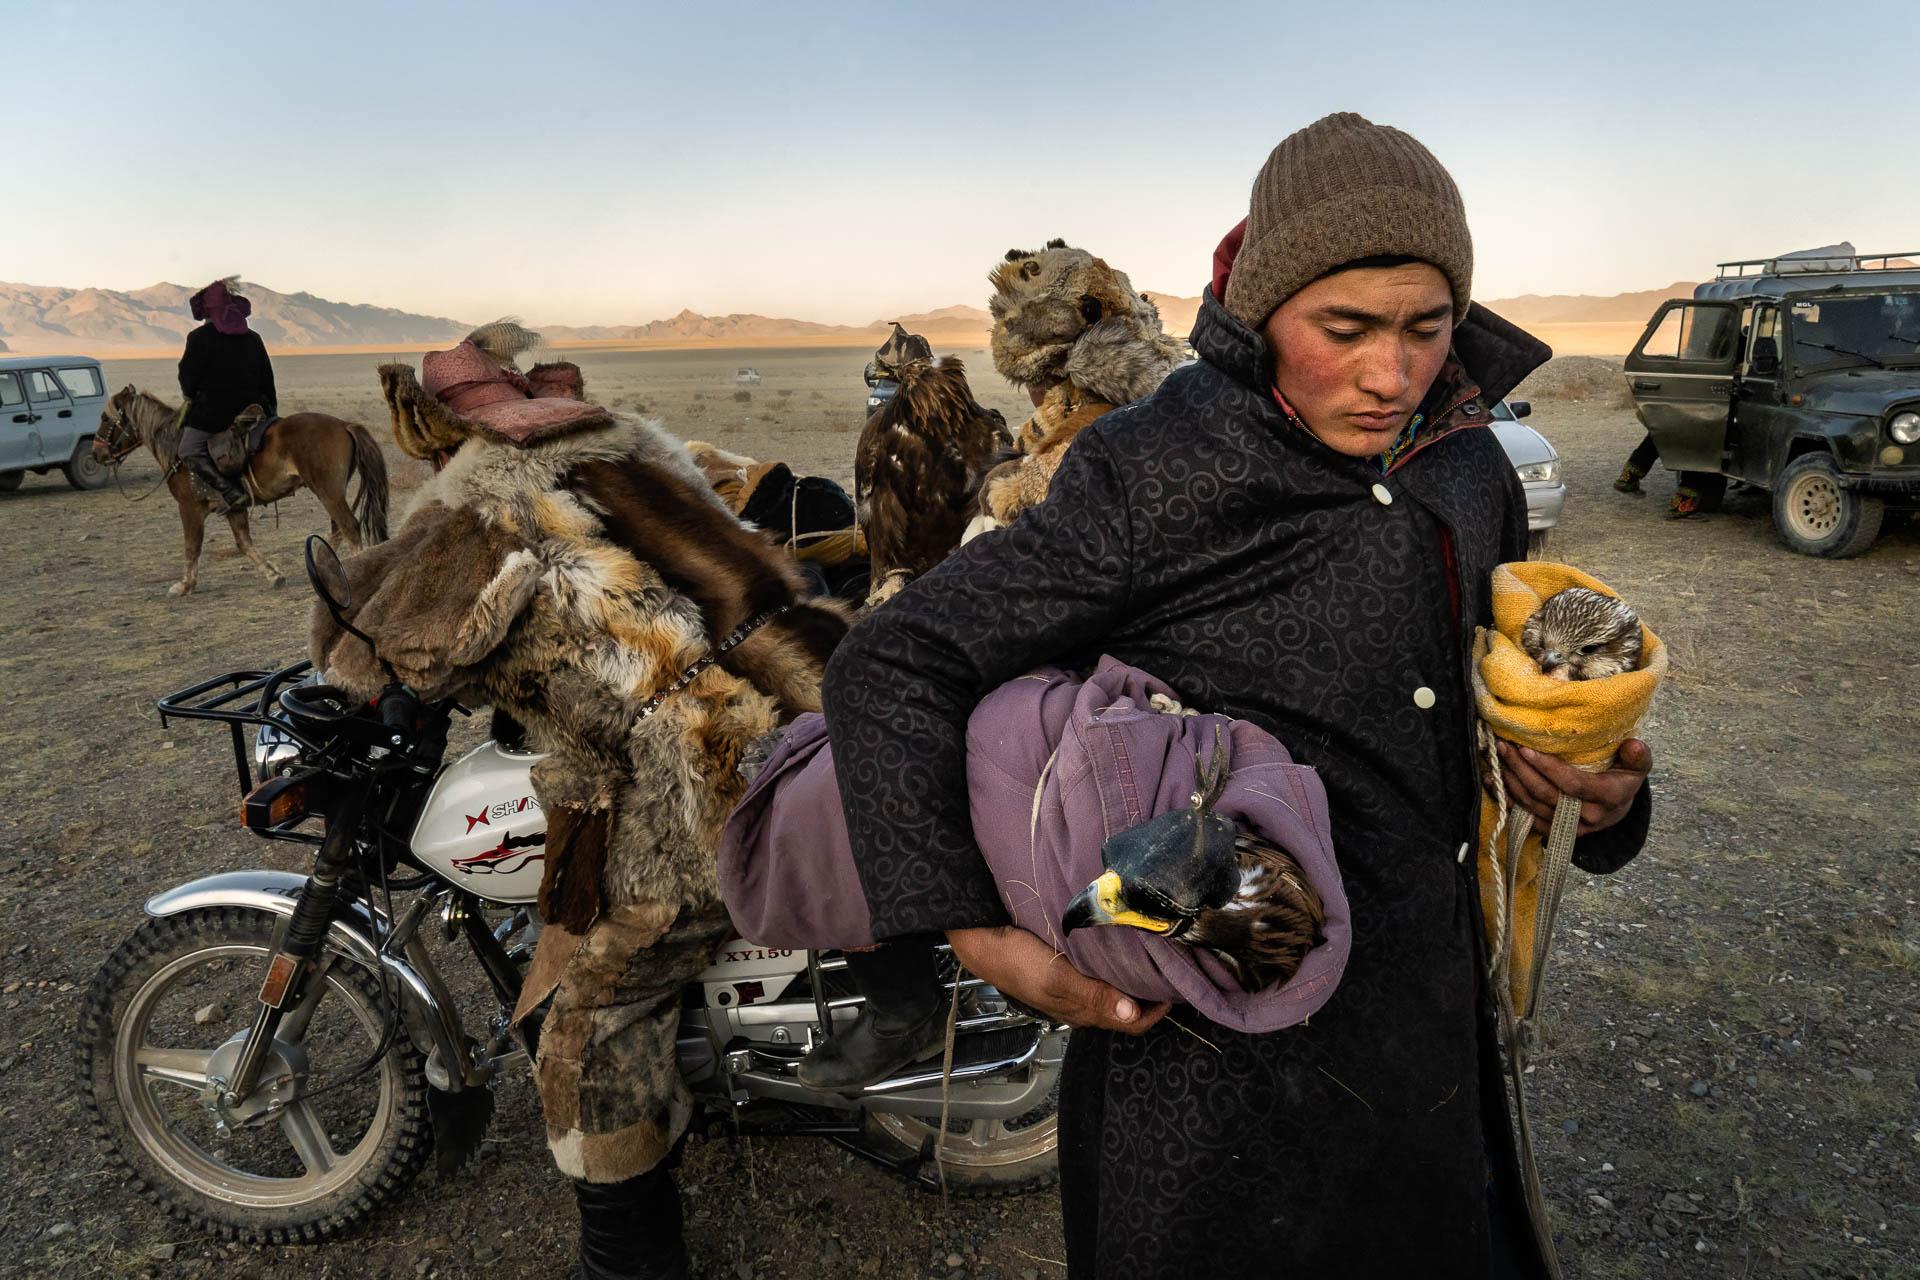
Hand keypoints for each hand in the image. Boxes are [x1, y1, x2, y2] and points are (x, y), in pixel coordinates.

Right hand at [945, 925, 1168, 1034]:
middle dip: (1152, 995)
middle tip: (1173, 968)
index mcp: (1084, 1011)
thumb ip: (1094, 995)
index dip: (1158, 1011)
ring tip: (1154, 957)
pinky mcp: (1066, 973)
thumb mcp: (1057, 978)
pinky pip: (1102, 977)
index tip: (1178, 986)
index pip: (1133, 1023)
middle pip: (1128, 1009)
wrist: (984, 942)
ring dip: (1136, 981)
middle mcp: (1083, 1005)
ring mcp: (1074, 990)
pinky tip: (1123, 950)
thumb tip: (1131, 1013)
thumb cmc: (1019, 960)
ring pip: (1116, 993)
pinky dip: (1118, 969)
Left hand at [1495, 738, 1650, 836]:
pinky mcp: (1555, 832)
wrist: (1618, 808)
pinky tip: (1493, 780)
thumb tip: (1634, 745)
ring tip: (1497, 756)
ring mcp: (1570, 828)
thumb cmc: (1623, 778)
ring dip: (1511, 781)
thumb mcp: (1637, 766)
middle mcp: (1589, 817)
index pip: (1572, 784)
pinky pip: (1526, 817)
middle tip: (1504, 746)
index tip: (1526, 748)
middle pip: (1547, 795)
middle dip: (1522, 769)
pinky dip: (1508, 799)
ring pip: (1533, 806)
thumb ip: (1638, 756)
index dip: (1547, 768)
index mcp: (1609, 798)